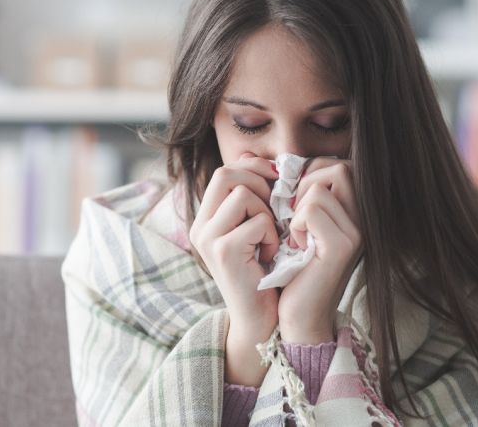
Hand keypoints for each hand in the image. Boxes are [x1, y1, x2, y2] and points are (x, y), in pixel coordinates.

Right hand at [189, 152, 279, 384]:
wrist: (261, 320)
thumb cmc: (265, 273)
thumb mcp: (256, 228)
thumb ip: (253, 196)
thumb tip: (257, 157)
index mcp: (206, 218)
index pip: (225, 170)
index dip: (254, 169)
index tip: (277, 182)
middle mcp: (200, 226)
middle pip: (228, 174)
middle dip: (261, 185)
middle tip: (275, 211)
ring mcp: (208, 238)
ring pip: (243, 195)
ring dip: (267, 213)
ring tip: (270, 238)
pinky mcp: (223, 252)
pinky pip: (258, 222)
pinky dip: (272, 236)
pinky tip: (271, 255)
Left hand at [278, 157, 363, 344]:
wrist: (296, 315)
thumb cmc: (290, 269)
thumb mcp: (291, 224)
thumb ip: (288, 191)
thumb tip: (249, 155)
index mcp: (354, 212)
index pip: (338, 164)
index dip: (309, 174)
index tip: (292, 202)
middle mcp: (363, 219)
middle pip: (337, 168)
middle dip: (304, 185)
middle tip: (292, 216)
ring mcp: (357, 232)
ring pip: (320, 187)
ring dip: (296, 208)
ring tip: (295, 235)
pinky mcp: (343, 246)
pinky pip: (313, 209)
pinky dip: (296, 224)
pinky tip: (296, 246)